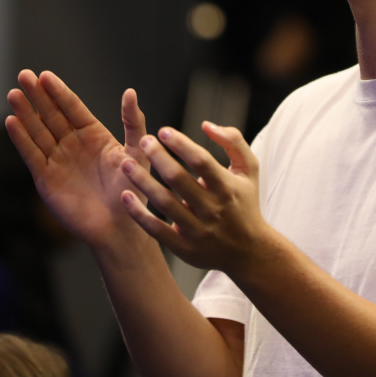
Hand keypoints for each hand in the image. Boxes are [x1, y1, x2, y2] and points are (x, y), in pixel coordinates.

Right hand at [5, 69, 150, 249]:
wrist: (118, 227)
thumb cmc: (132, 190)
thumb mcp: (137, 152)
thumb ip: (132, 122)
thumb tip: (130, 91)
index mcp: (94, 134)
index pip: (72, 107)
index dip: (59, 92)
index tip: (45, 75)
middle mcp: (73, 144)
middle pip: (51, 115)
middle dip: (37, 96)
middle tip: (23, 75)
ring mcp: (58, 160)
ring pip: (38, 131)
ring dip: (25, 113)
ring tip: (13, 94)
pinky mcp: (46, 178)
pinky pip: (32, 154)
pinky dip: (21, 139)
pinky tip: (12, 121)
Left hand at [119, 122, 270, 273]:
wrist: (249, 252)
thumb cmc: (245, 204)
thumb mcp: (249, 170)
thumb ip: (233, 141)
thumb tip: (206, 125)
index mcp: (227, 187)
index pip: (201, 161)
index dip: (181, 144)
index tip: (164, 131)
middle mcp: (212, 209)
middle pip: (179, 179)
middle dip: (158, 157)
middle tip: (144, 141)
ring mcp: (197, 230)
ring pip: (164, 203)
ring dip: (142, 181)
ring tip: (126, 163)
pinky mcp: (184, 248)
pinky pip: (156, 230)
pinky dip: (139, 213)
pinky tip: (126, 196)